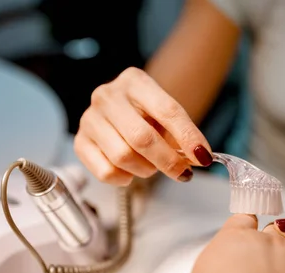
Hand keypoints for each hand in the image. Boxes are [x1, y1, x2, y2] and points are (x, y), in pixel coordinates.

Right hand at [74, 67, 213, 185]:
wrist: (120, 112)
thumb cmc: (148, 115)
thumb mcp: (168, 117)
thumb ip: (184, 134)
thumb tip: (200, 158)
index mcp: (135, 81)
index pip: (167, 111)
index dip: (188, 137)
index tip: (203, 158)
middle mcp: (107, 95)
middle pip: (142, 138)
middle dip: (168, 161)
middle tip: (183, 173)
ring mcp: (90, 118)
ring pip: (123, 156)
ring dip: (146, 169)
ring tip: (152, 166)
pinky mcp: (80, 142)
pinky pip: (106, 171)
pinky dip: (124, 178)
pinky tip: (131, 172)